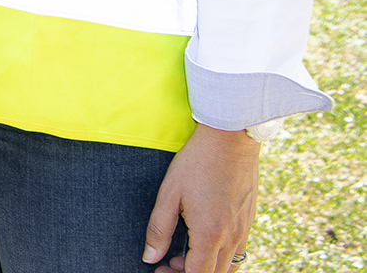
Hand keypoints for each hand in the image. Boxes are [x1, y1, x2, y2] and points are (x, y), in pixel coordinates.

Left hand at [143, 125, 258, 270]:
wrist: (231, 140)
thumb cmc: (196, 163)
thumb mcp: (169, 194)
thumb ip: (158, 229)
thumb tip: (150, 258)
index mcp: (210, 234)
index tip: (160, 269)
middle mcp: (233, 236)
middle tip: (167, 264)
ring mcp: (245, 229)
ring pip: (230, 266)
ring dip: (208, 268)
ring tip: (183, 255)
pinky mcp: (250, 220)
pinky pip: (239, 251)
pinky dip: (221, 256)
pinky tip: (203, 241)